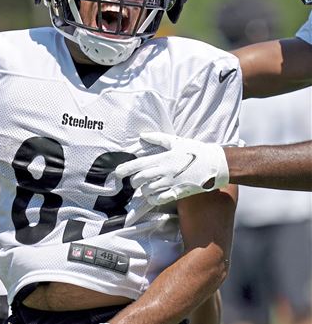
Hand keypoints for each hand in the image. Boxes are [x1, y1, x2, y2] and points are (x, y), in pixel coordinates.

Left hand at [115, 132, 229, 204]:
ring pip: (148, 191)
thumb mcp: (176, 141)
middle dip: (134, 182)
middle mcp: (164, 171)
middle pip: (140, 179)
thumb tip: (142, 135)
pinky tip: (155, 196)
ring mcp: (171, 183)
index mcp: (162, 158)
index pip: (138, 164)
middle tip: (135, 181)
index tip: (117, 173)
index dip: (125, 169)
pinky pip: (160, 199)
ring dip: (144, 191)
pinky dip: (153, 199)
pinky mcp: (179, 192)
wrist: (216, 164)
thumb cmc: (195, 151)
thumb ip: (157, 138)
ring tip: (146, 188)